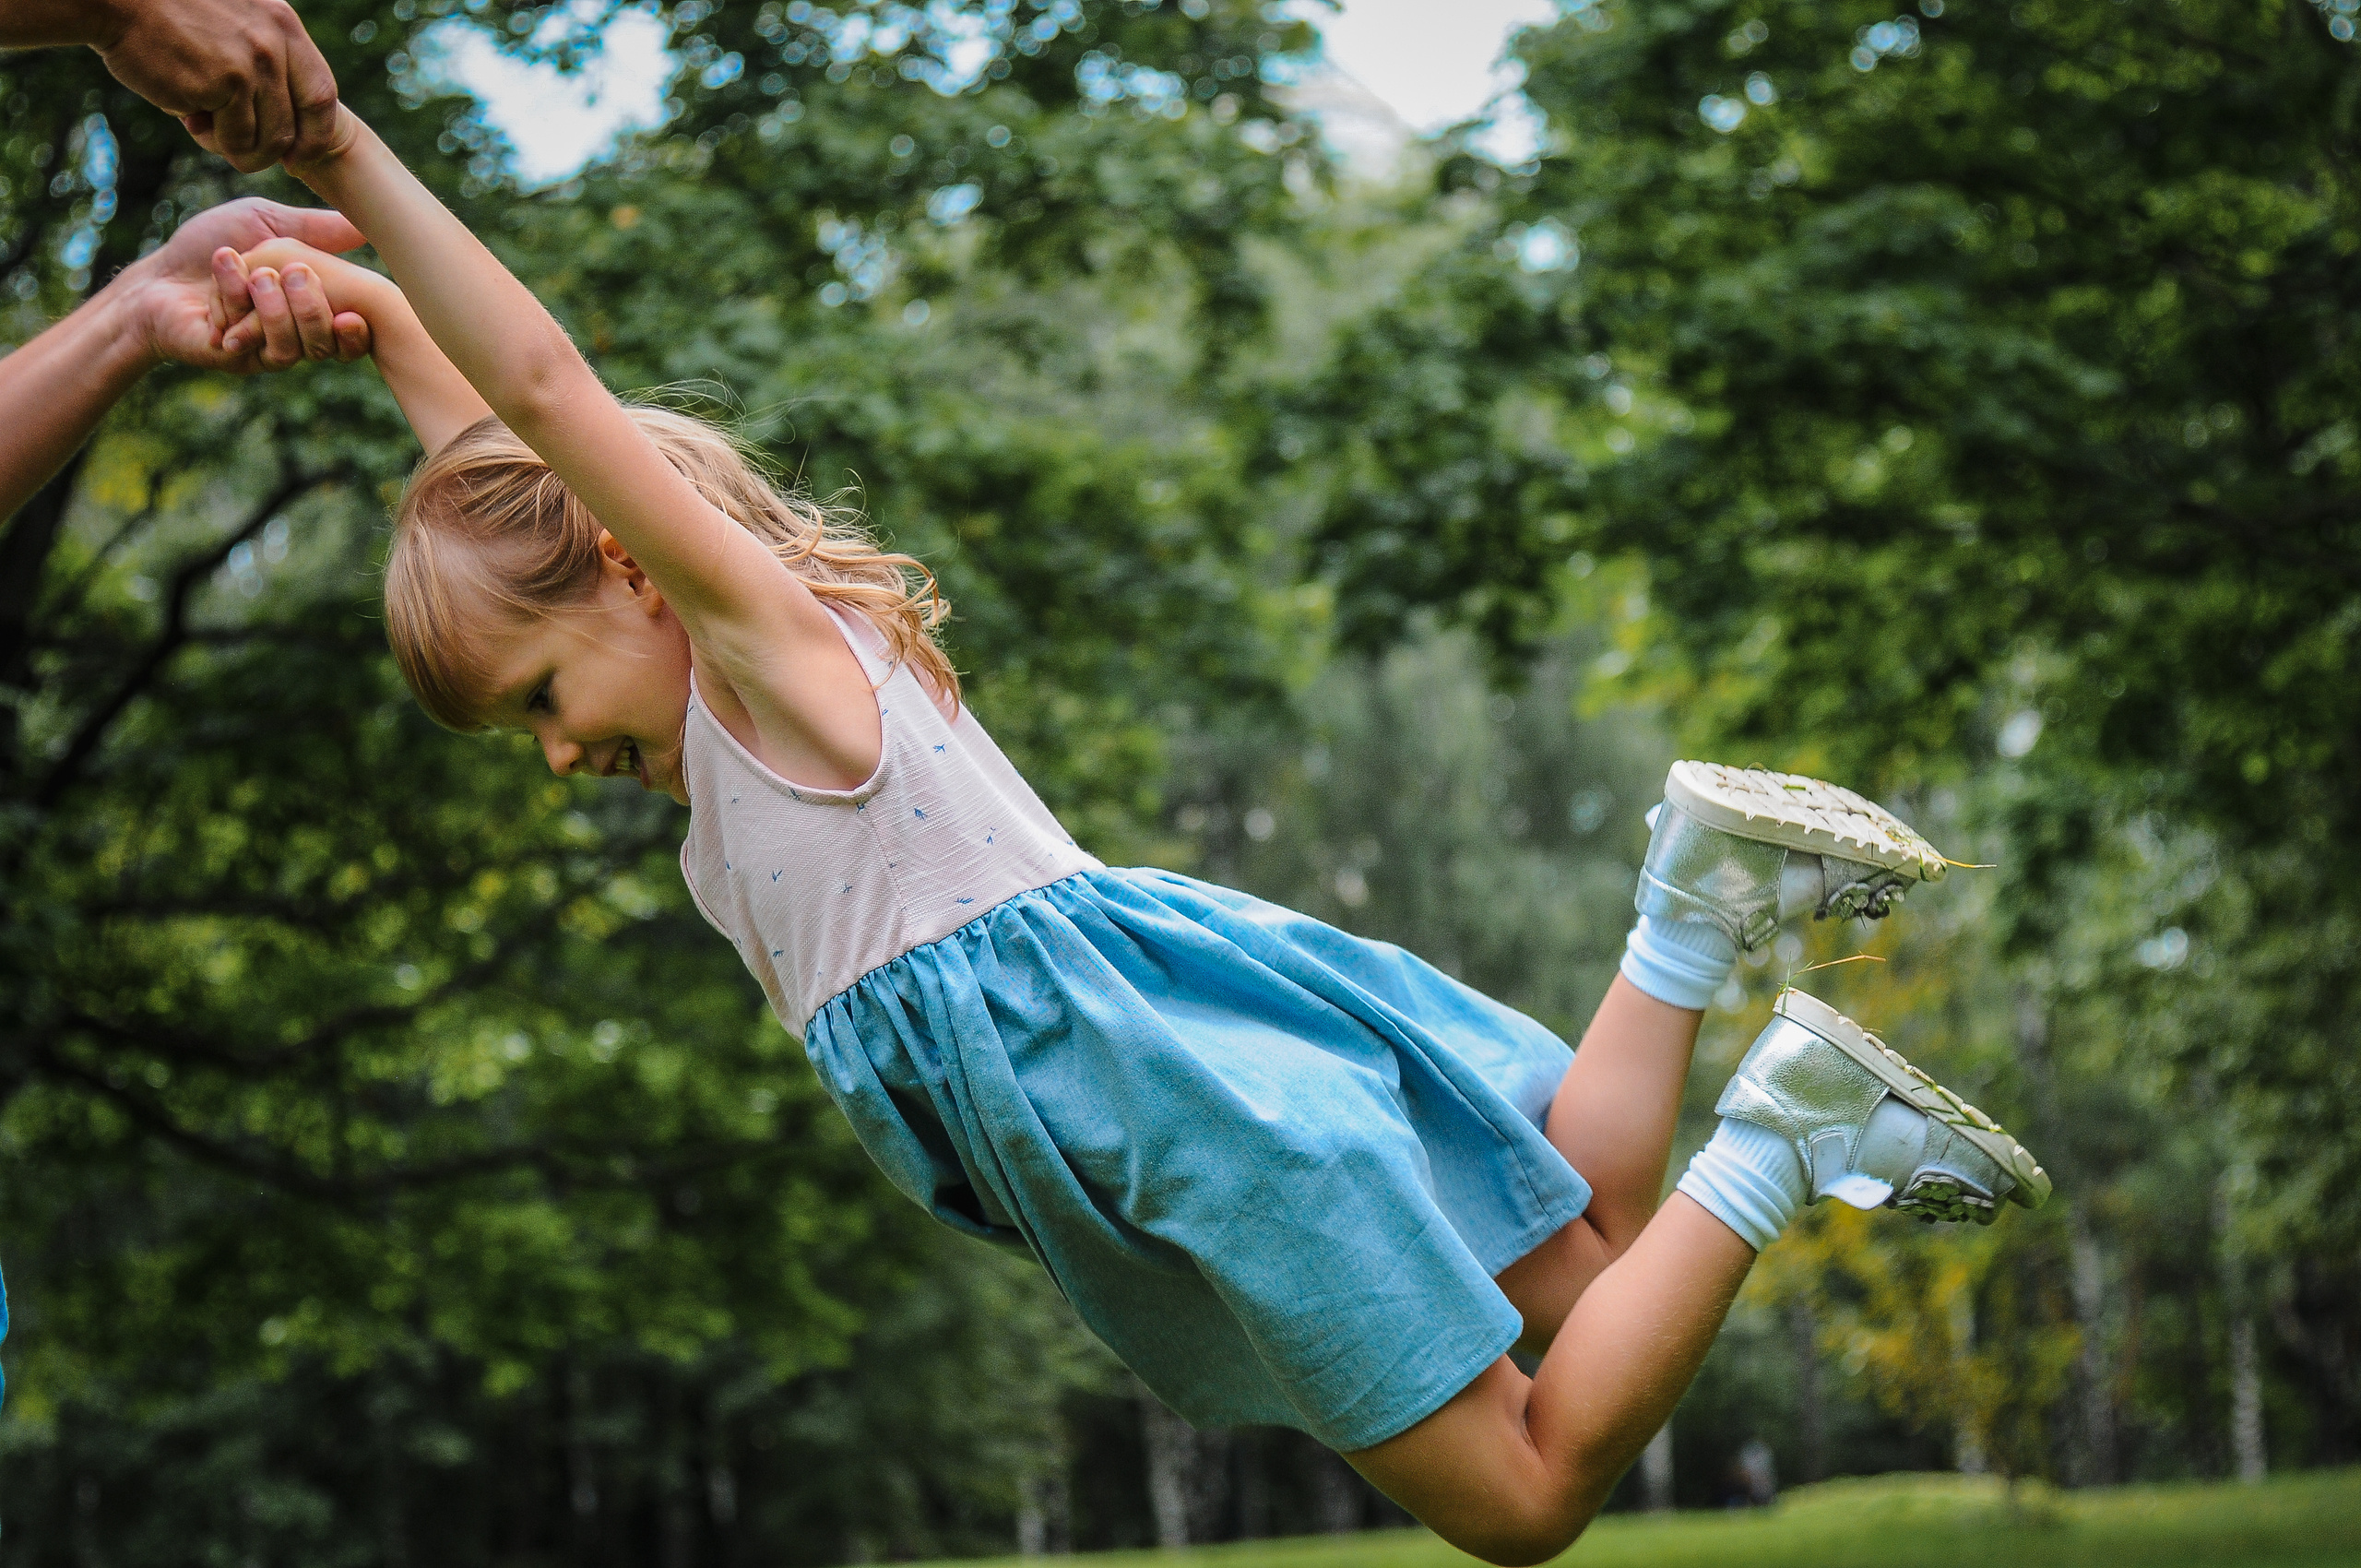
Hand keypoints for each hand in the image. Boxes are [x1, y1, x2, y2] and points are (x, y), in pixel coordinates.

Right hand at [93, 0, 341, 172]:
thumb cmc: (164, 17)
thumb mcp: (232, 23)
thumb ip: (262, 59)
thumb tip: (281, 123)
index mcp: (283, 25)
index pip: (321, 95)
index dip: (313, 134)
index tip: (297, 156)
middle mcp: (276, 43)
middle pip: (297, 127)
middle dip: (273, 153)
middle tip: (242, 153)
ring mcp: (254, 63)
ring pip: (268, 141)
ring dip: (237, 148)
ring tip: (203, 125)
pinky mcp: (227, 83)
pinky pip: (235, 139)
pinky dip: (213, 141)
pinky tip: (187, 116)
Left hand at [213, 236, 386, 365]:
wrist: (157, 277)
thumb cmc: (209, 246)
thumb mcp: (265, 222)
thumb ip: (314, 226)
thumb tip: (367, 226)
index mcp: (310, 307)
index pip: (352, 332)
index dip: (358, 329)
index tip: (353, 313)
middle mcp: (296, 336)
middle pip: (329, 342)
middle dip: (313, 307)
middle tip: (295, 272)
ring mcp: (269, 351)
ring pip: (297, 346)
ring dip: (276, 307)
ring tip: (255, 273)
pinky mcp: (240, 360)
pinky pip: (258, 342)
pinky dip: (239, 299)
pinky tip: (224, 266)